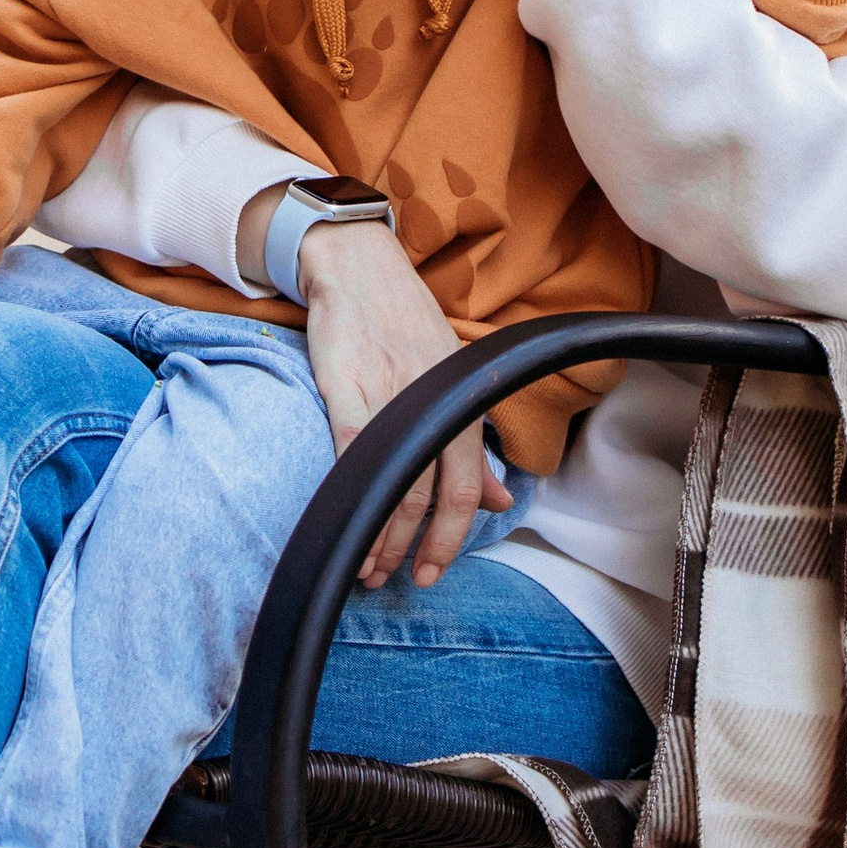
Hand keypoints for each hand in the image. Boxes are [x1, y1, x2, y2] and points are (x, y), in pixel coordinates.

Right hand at [294, 220, 506, 589]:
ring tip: (367, 566)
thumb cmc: (404, 326)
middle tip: (398, 579)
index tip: (433, 572)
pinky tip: (345, 526)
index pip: (468, 491)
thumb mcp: (451, 381)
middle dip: (416, 549)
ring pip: (393, 484)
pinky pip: (353, 457)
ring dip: (381, 536)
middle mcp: (433, 404)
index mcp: (462, 405)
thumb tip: (501, 502)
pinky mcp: (347, 389)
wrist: (358, 268)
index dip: (452, 540)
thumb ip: (472, 447)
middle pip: (432, 496)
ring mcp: (390, 397)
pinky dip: (352, 498)